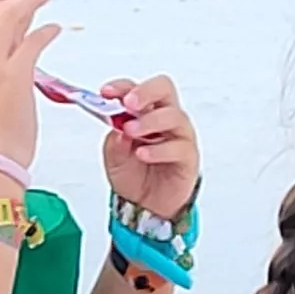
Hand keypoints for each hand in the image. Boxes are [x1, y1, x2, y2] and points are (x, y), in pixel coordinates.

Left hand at [100, 76, 199, 220]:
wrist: (146, 206)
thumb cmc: (133, 174)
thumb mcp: (113, 157)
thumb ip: (114, 141)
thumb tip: (118, 128)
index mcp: (144, 112)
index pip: (136, 89)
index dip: (121, 87)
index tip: (106, 92)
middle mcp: (164, 118)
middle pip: (164, 90)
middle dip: (145, 92)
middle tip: (128, 104)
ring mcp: (179, 135)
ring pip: (174, 116)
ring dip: (150, 121)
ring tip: (131, 131)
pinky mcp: (188, 157)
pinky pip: (179, 147)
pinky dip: (159, 149)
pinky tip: (143, 154)